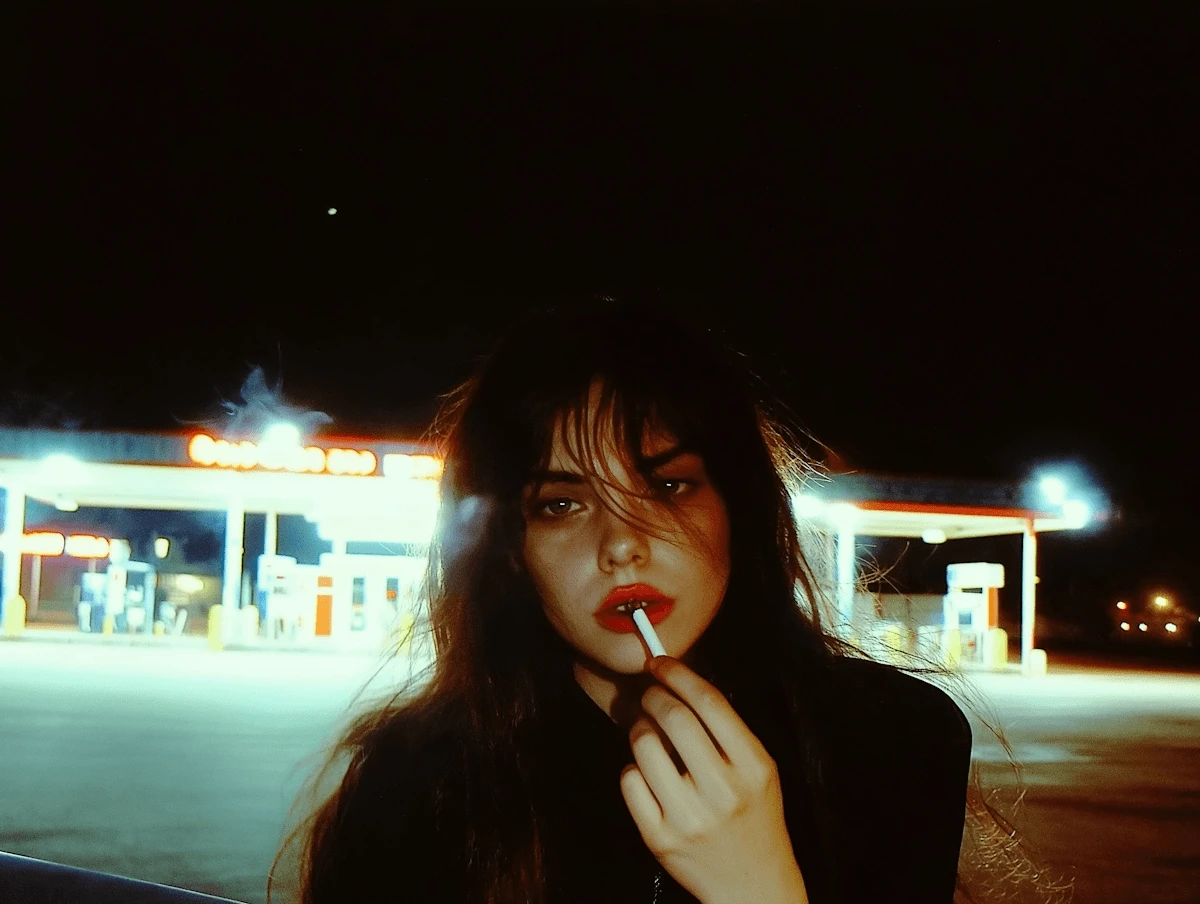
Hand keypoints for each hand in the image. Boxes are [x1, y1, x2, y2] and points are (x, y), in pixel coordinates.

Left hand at [619, 657, 809, 903]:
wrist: (752, 887)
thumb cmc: (753, 817)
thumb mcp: (760, 770)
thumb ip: (728, 731)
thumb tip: (678, 682)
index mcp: (754, 766)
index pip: (710, 702)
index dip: (679, 674)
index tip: (660, 662)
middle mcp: (722, 791)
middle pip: (673, 718)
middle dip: (654, 695)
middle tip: (650, 691)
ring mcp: (689, 817)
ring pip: (644, 745)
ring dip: (639, 727)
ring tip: (648, 730)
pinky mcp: (659, 838)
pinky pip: (629, 781)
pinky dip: (632, 767)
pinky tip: (647, 772)